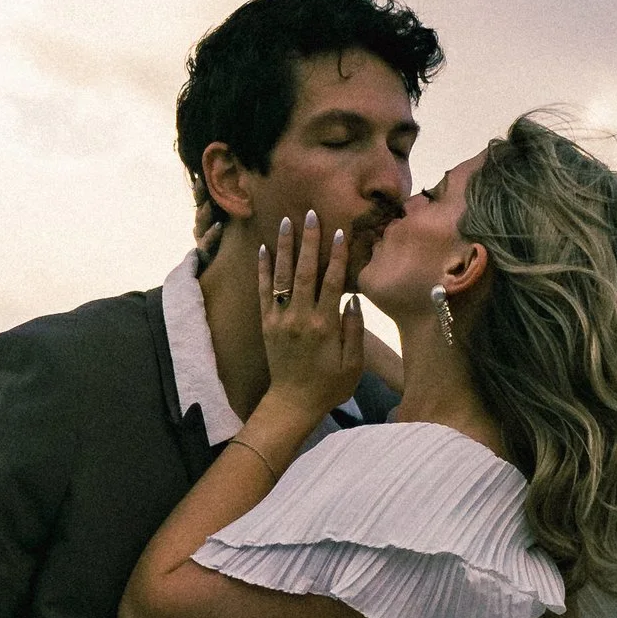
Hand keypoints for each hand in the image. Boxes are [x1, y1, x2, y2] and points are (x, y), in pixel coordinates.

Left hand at [256, 210, 364, 431]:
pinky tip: (264, 249)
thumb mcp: (353, 364)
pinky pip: (262, 292)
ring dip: (285, 247)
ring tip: (287, 221)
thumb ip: (354, 330)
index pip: (331, 282)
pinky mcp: (266, 324)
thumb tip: (353, 298)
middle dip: (308, 241)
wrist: (292, 403)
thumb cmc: (328, 386)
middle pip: (304, 271)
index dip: (336, 256)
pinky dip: (263, 270)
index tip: (340, 232)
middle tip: (311, 214)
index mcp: (324, 325)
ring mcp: (280, 319)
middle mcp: (300, 317)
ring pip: (282, 276)